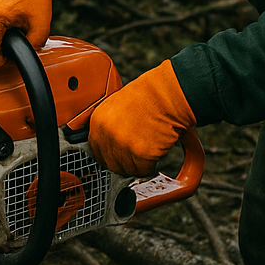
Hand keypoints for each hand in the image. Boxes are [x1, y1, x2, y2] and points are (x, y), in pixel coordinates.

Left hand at [87, 59, 195, 176]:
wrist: (168, 94)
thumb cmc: (150, 94)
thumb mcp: (119, 104)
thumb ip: (111, 124)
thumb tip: (111, 140)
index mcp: (98, 121)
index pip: (96, 148)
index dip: (110, 153)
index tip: (119, 154)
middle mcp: (106, 135)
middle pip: (110, 163)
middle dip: (124, 162)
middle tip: (136, 154)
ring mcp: (122, 146)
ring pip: (127, 169)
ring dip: (138, 164)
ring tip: (148, 148)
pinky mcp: (140, 155)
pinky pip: (143, 170)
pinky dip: (151, 165)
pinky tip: (156, 150)